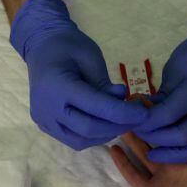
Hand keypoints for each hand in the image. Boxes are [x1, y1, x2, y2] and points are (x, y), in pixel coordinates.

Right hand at [11, 0, 147, 149]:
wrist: (42, 47)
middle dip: (118, 126)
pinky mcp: (45, 125)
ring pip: (80, 140)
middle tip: (138, 118)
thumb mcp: (91, 57)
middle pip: (89, 128)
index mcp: (57, 86)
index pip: (96, 107)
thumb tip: (123, 102)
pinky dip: (92, 136)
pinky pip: (72, 139)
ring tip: (123, 121)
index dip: (123, 113)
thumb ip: (105, 83)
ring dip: (106, 134)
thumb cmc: (69, 46)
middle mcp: (46, 108)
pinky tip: (106, 125)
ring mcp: (43, 119)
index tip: (144, 113)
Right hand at [110, 106, 186, 186]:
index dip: (170, 113)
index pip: (180, 128)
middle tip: (133, 101)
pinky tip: (112, 147)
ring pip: (142, 152)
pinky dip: (122, 162)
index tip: (158, 95)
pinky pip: (133, 174)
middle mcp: (176, 162)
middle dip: (148, 121)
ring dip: (132, 137)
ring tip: (120, 118)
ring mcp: (161, 177)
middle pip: (158, 137)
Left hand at [134, 18, 186, 163]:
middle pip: (182, 136)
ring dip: (173, 153)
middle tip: (139, 133)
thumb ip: (161, 97)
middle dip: (156, 138)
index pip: (167, 114)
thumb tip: (142, 114)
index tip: (131, 122)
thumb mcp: (174, 70)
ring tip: (153, 150)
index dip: (146, 121)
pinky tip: (175, 153)